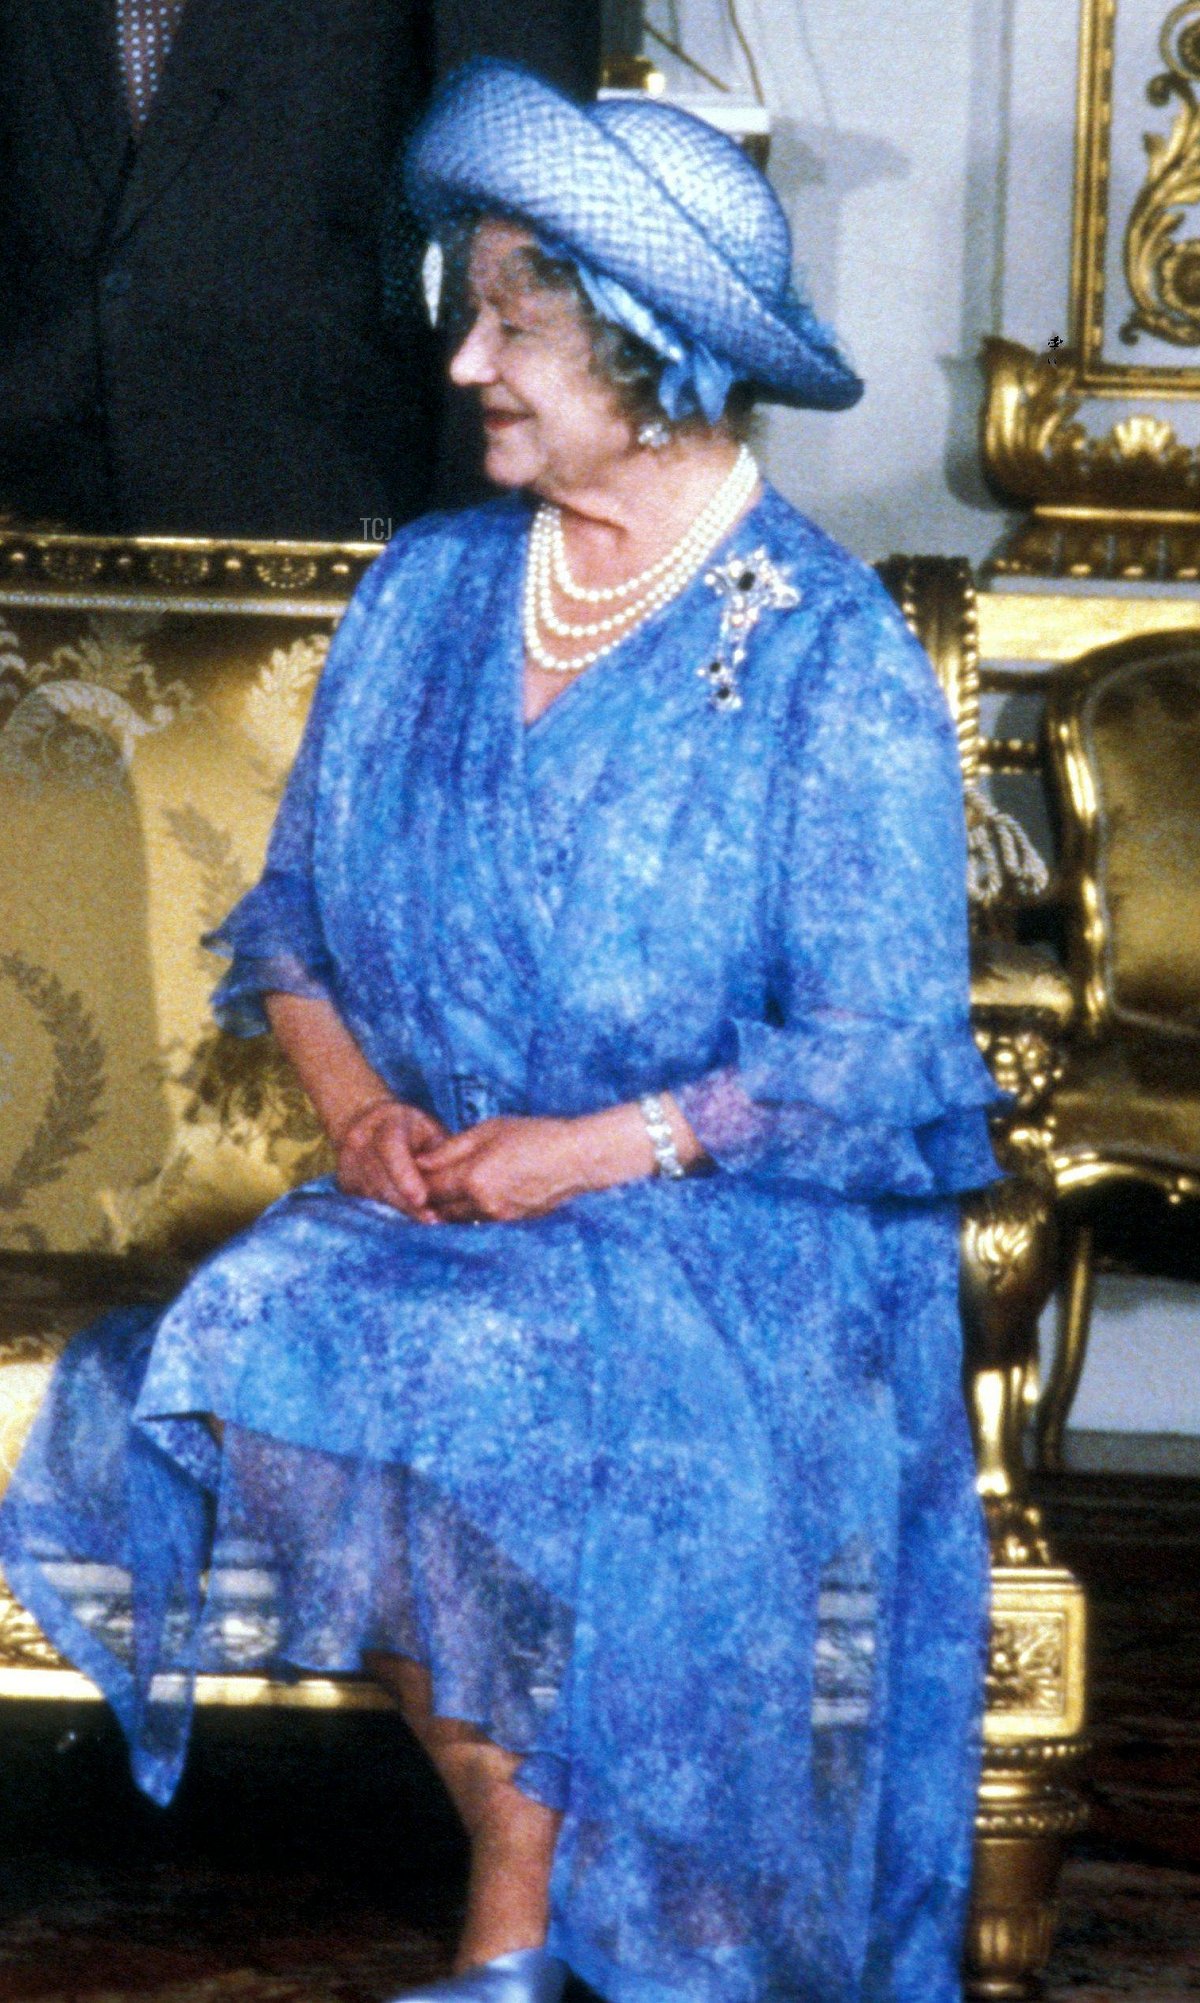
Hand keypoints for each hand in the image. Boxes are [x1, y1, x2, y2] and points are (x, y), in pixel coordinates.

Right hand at [335, 1098, 451, 1221]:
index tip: (422, 1199)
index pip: (391, 1148)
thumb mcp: (431, 1131)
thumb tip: (454, 1183)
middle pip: (381, 1178)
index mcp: (387, 1121)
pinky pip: (366, 1203)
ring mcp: (348, 1161)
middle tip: (433, 1220)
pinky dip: (388, 1213)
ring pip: (373, 1194)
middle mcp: (360, 1139)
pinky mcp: (344, 1182)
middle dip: (407, 1203)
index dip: (404, 1175)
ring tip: (426, 1221)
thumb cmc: (414, 1131)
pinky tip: (408, 1218)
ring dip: (399, 1211)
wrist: (370, 1124)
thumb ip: (441, 1154)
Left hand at [416, 1115, 594, 1223]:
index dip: (417, 1180)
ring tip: (450, 1189)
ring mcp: (498, 1218)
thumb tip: (420, 1162)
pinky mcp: (511, 1225)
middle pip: (439, 1209)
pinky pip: (479, 1222)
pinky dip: (470, 1212)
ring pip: (457, 1220)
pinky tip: (475, 1197)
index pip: (429, 1188)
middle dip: (430, 1197)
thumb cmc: (536, 1135)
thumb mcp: (490, 1130)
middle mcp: (482, 1204)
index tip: (414, 1170)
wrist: (578, 1159)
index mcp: (474, 1178)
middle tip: (428, 1181)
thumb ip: (451, 1148)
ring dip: (449, 1208)